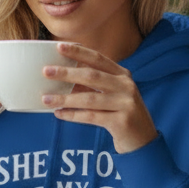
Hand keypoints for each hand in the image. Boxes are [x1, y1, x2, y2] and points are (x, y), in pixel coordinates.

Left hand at [41, 42, 157, 153]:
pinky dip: (73, 115)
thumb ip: (92, 86)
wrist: (143, 141)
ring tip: (46, 99)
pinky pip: (91, 117)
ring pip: (89, 98)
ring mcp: (126, 104)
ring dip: (65, 98)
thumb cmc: (121, 115)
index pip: (98, 59)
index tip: (59, 46)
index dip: (79, 52)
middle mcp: (126, 86)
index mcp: (122, 75)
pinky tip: (59, 114)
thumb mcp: (110, 96)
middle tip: (46, 71)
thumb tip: (61, 78)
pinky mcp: (122, 122)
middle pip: (92, 76)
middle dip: (67, 73)